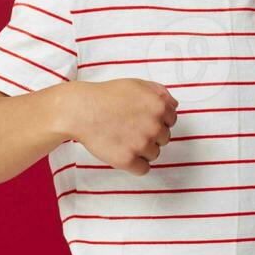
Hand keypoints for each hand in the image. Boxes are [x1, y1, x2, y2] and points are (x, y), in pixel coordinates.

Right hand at [59, 79, 177, 175]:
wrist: (80, 110)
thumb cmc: (106, 96)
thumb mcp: (137, 85)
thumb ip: (160, 93)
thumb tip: (173, 105)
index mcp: (160, 107)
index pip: (171, 121)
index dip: (157, 120)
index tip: (142, 120)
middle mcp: (154, 126)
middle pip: (164, 139)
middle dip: (150, 135)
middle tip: (130, 129)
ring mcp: (142, 144)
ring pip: (154, 154)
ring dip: (142, 150)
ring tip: (123, 139)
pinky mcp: (128, 160)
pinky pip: (143, 169)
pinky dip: (135, 165)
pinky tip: (124, 154)